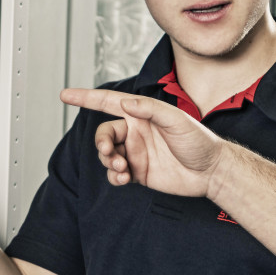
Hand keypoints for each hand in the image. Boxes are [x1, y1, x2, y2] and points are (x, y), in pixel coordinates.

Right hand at [59, 88, 227, 198]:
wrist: (211, 172)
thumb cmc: (199, 141)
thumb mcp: (177, 120)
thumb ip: (150, 110)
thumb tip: (125, 102)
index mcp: (141, 114)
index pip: (107, 103)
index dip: (85, 98)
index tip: (64, 95)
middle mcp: (136, 132)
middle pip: (103, 133)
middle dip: (101, 143)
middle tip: (110, 152)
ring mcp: (135, 153)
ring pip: (107, 156)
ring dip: (108, 162)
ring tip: (123, 169)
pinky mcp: (138, 173)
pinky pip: (115, 174)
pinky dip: (114, 177)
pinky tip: (123, 179)